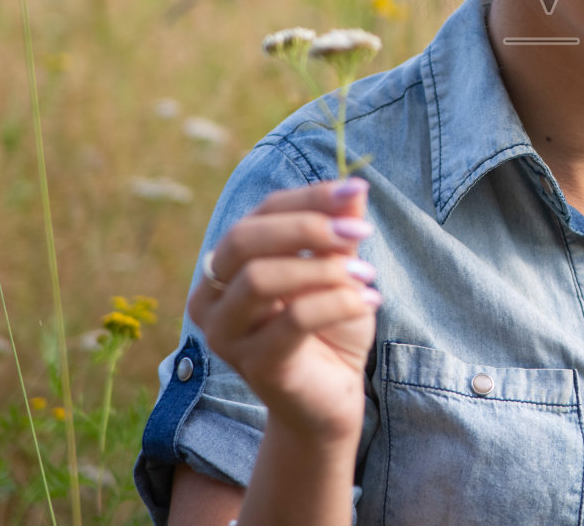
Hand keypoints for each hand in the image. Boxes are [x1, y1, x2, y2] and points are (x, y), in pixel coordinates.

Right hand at [186, 177, 380, 444]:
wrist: (332, 397)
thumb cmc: (330, 327)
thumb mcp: (339, 269)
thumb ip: (339, 231)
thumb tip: (355, 186)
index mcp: (229, 263)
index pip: (261, 212)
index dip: (309, 197)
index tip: (355, 191)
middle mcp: (213, 296)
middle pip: (244, 240)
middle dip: (307, 227)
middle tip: (361, 232)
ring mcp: (226, 334)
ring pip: (260, 279)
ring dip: (322, 268)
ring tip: (367, 273)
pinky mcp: (254, 365)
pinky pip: (293, 320)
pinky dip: (338, 302)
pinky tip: (370, 301)